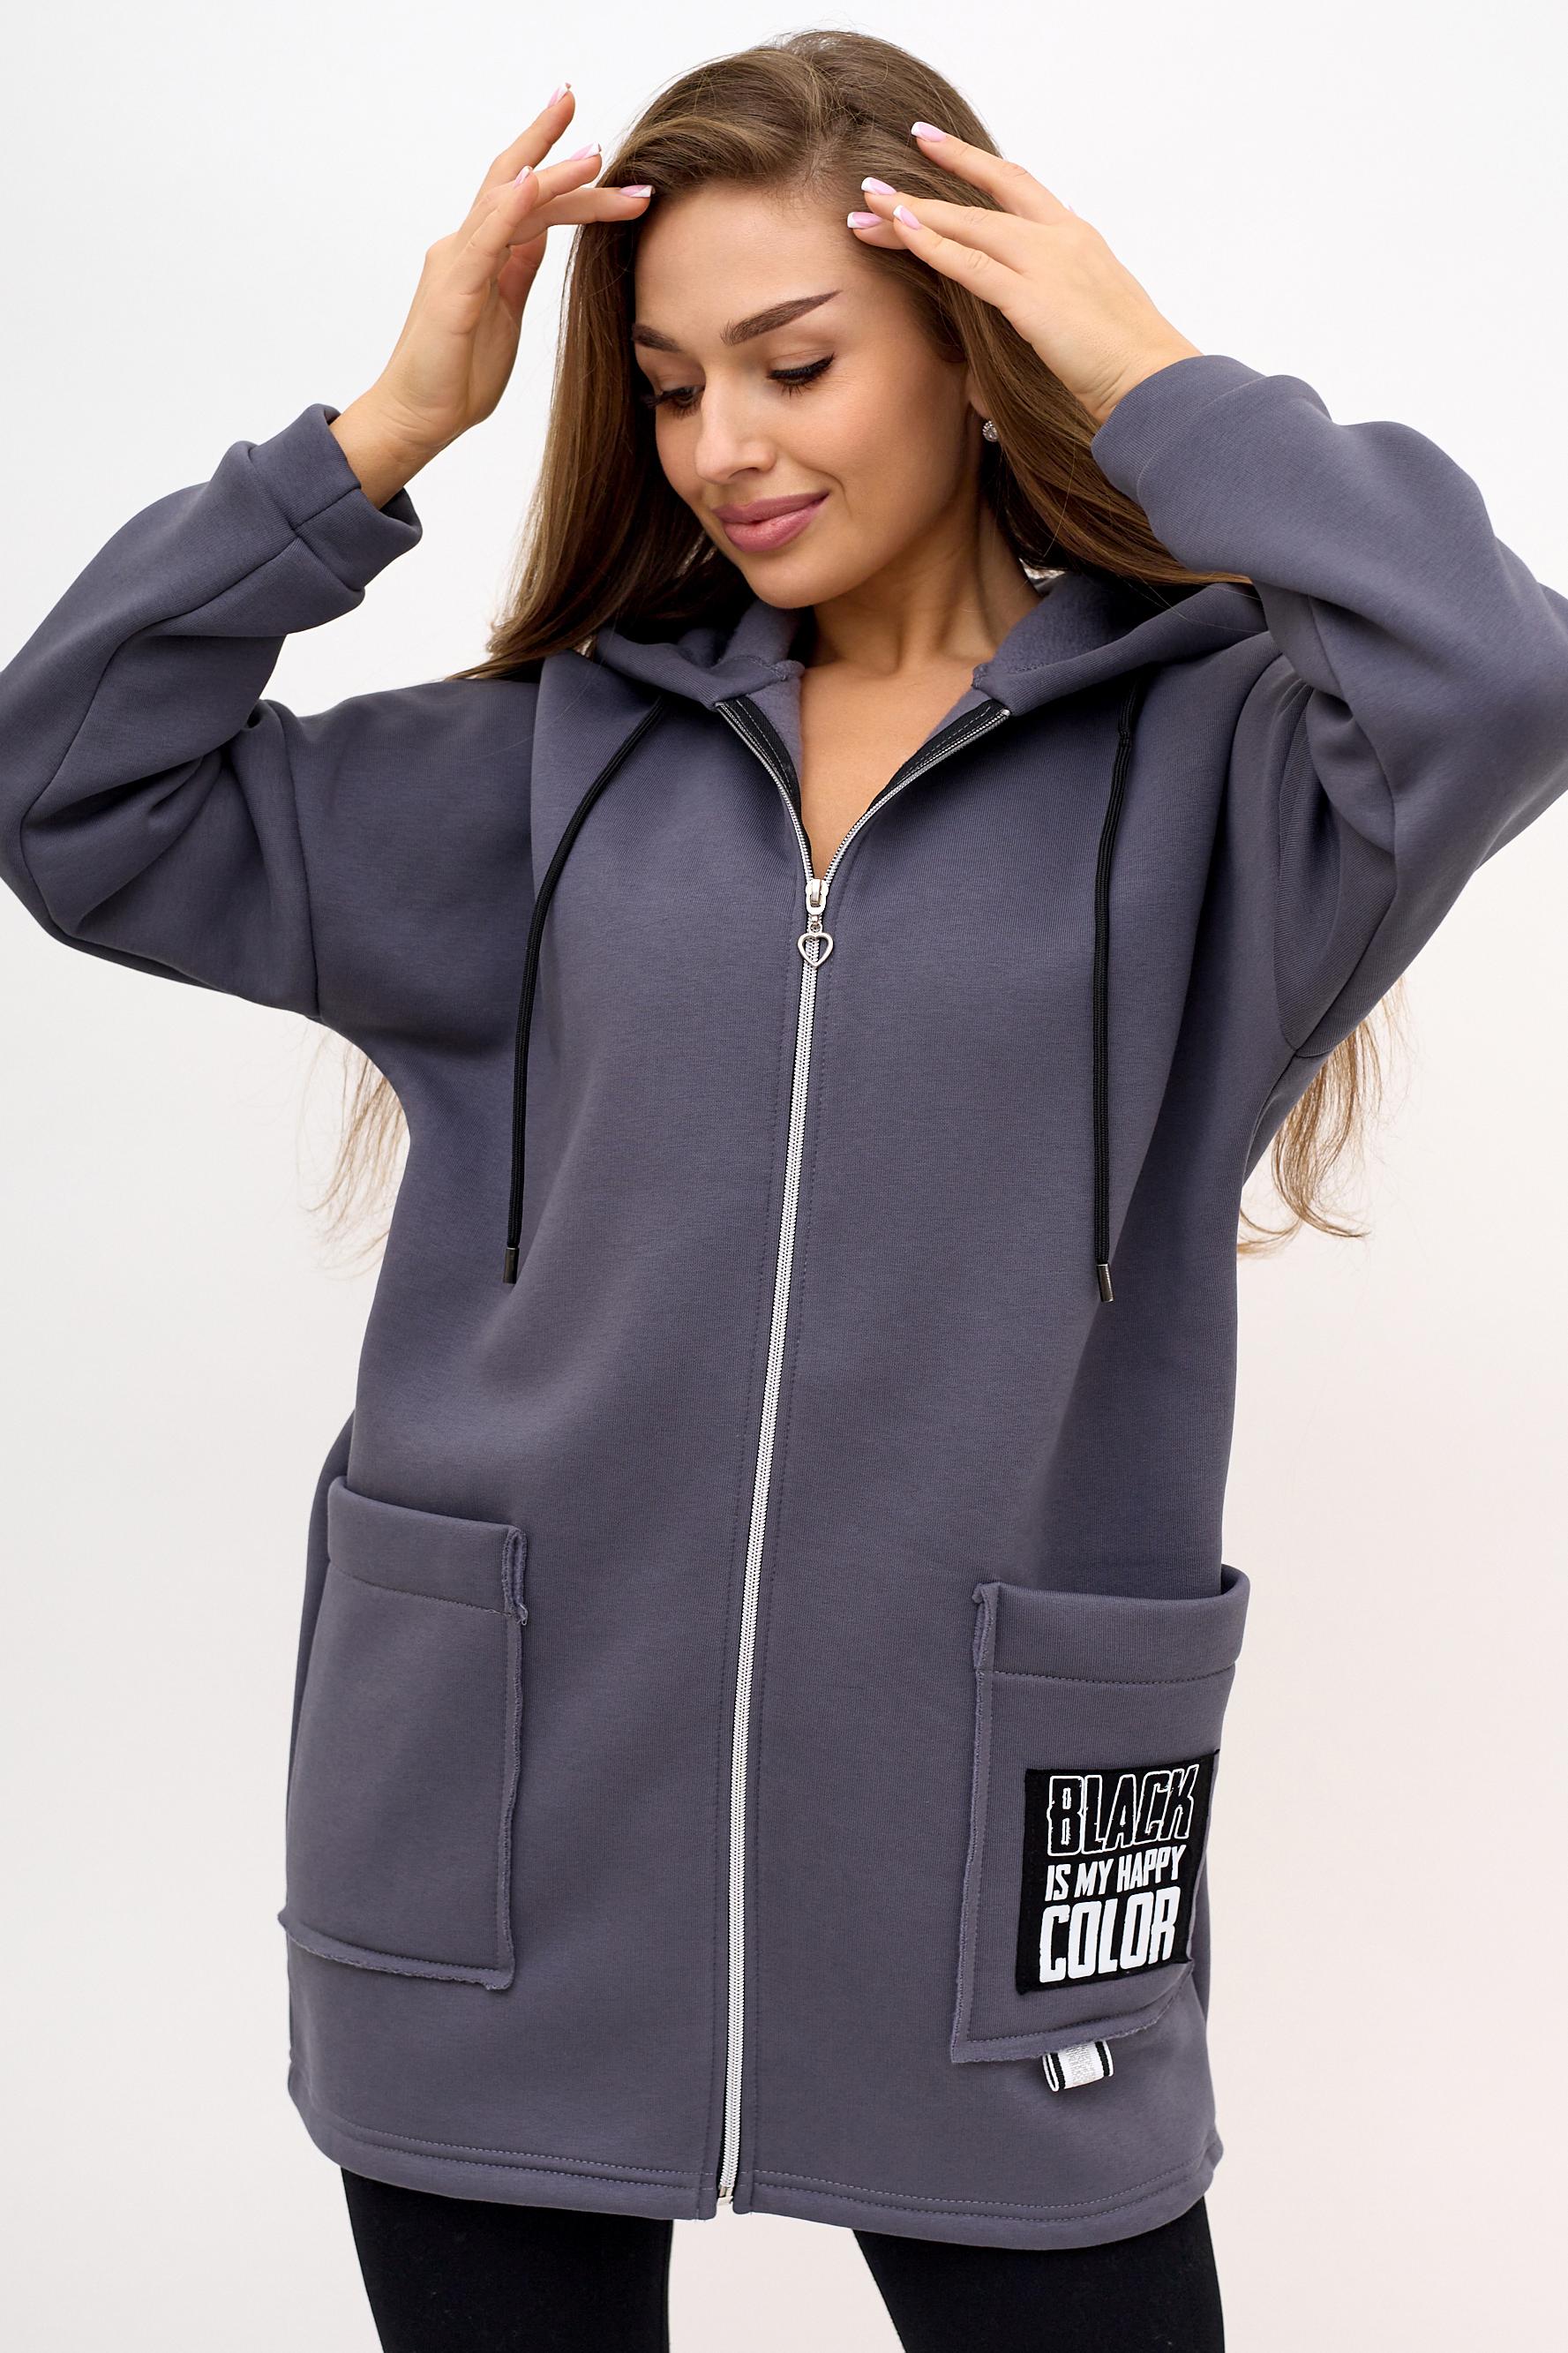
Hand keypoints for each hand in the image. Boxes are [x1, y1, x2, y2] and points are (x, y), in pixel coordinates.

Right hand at [333, 86, 653, 497]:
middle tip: (574, 97)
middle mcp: (465, 246)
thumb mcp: (504, 314)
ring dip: (551, 173)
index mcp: (481, 254)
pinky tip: (534, 182)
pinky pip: (486, 239)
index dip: (564, 174)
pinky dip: (511, 207)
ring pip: (507, 202)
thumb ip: (517, 270)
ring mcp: (457, 264)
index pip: (528, 200)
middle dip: (546, 139)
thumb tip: (539, 234)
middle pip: (513, 180)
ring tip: (593, 153)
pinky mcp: (454, 290)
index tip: (603, 154)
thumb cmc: (456, 376)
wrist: (417, 419)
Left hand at [847, 127, 1200, 429]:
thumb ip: (1063, 290)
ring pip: (968, 225)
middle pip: (984, 195)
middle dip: (928, 180)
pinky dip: (933, 246)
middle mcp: (1061, 236)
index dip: (972, 163)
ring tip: (868, 205)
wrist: (1155, 383)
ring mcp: (1048, 263)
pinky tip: (901, 232)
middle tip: (879, 179)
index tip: (932, 145)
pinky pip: (971, 266)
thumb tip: (1037, 292)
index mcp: (1078, 235)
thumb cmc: (1130, 362)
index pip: (1017, 184)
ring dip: (913, 213)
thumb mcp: (1095, 311)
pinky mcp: (1033, 299)